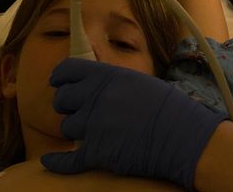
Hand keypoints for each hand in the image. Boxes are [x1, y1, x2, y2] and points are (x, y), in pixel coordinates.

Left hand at [41, 58, 226, 189]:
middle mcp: (96, 97)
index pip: (68, 69)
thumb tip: (96, 85)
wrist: (183, 136)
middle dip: (67, 105)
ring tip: (92, 132)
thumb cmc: (169, 109)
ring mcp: (94, 125)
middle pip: (61, 99)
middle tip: (78, 110)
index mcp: (107, 76)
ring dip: (75, 131)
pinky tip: (49, 162)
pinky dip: (56, 162)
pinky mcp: (97, 152)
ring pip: (67, 127)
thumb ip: (113, 81)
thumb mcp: (139, 82)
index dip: (60, 77)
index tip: (59, 83)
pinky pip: (67, 159)